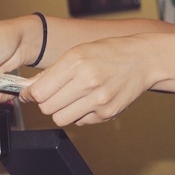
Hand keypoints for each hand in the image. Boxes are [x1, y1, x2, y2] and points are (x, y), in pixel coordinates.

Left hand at [21, 36, 153, 125]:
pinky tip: (88, 101)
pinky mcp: (107, 113)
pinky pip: (80, 122)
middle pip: (47, 108)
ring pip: (61, 119)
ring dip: (61, 111)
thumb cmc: (110, 52)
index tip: (30, 94)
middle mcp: (87, 81)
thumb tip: (30, 89)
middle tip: (54, 94)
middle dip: (46, 103)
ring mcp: (98, 100)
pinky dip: (80, 114)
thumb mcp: (78, 52)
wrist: (144, 60)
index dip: (30, 95)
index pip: (38, 92)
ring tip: (71, 99)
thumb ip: (53, 71)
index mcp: (75, 62)